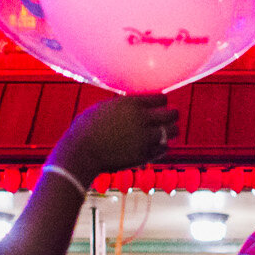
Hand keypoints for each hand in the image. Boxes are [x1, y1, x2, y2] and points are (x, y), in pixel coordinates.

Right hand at [54, 96, 179, 178]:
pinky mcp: (144, 155)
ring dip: (171, 131)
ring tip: (168, 132)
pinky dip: (162, 147)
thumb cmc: (86, 128)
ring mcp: (145, 138)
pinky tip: (158, 146)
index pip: (161, 99)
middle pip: (172, 114)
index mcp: (131, 104)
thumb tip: (134, 104)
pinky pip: (164, 149)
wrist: (80, 152)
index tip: (161, 105)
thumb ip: (123, 106)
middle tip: (171, 117)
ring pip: (173, 132)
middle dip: (172, 115)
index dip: (161, 102)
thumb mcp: (104, 108)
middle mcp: (142, 119)